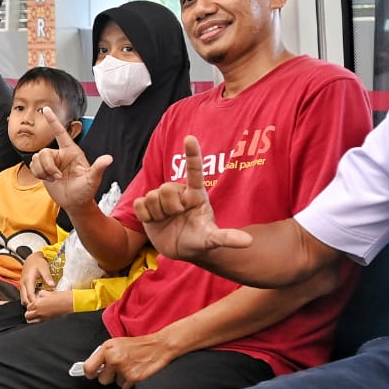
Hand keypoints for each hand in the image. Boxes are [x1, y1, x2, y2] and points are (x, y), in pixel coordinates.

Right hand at [20, 255, 54, 304]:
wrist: (31, 258)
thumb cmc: (38, 263)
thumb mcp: (44, 268)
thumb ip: (48, 277)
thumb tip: (52, 285)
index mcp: (28, 280)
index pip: (30, 295)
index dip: (34, 302)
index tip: (41, 307)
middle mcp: (23, 284)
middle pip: (24, 299)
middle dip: (30, 305)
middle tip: (40, 310)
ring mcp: (22, 285)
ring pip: (22, 298)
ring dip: (28, 303)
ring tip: (37, 307)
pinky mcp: (22, 286)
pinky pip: (23, 296)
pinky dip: (27, 300)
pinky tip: (35, 302)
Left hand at [24, 290, 72, 322]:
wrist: (70, 303)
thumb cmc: (62, 297)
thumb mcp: (50, 293)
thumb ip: (42, 294)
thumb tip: (39, 295)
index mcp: (38, 303)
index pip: (28, 307)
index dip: (30, 306)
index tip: (33, 305)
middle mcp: (39, 312)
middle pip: (27, 315)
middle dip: (29, 313)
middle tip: (33, 310)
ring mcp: (43, 318)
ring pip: (31, 321)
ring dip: (32, 318)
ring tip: (37, 315)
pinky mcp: (48, 321)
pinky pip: (38, 323)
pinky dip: (38, 321)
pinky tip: (42, 317)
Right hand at [28, 107, 112, 211]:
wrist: (75, 203)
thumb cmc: (86, 191)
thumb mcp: (93, 179)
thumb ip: (99, 168)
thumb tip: (109, 158)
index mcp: (72, 152)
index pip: (61, 133)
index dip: (53, 121)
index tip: (46, 109)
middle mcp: (60, 154)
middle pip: (44, 152)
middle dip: (48, 166)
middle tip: (57, 177)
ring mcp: (51, 162)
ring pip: (37, 158)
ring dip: (43, 171)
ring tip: (54, 179)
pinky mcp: (43, 170)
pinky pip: (33, 166)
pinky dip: (38, 174)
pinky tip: (48, 180)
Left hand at [78, 334, 173, 388]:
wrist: (159, 346)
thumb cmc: (138, 345)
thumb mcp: (117, 344)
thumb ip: (104, 355)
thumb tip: (92, 369)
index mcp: (107, 348)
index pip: (89, 367)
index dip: (90, 373)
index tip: (93, 375)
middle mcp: (114, 358)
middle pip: (102, 379)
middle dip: (109, 377)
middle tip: (118, 369)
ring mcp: (123, 369)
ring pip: (115, 384)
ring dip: (122, 379)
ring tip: (131, 367)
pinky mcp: (133, 378)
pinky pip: (125, 387)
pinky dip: (130, 383)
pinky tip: (136, 372)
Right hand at [132, 137, 252, 260]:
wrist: (180, 249)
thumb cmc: (200, 240)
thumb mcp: (212, 240)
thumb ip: (227, 238)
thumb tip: (248, 241)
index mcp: (196, 194)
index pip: (194, 171)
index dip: (192, 155)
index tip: (190, 138)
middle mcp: (178, 192)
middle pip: (166, 189)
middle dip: (170, 208)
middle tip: (177, 218)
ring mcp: (161, 198)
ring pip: (151, 197)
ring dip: (158, 214)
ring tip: (166, 220)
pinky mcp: (146, 206)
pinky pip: (139, 205)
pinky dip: (146, 217)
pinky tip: (154, 221)